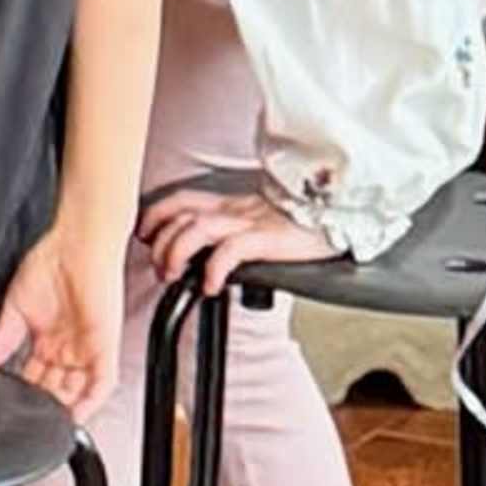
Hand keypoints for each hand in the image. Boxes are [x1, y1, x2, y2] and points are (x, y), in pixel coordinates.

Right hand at [0, 229, 124, 408]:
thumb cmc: (50, 258)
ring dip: (63, 408)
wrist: (75, 239)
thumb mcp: (14, 306)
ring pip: (78, 391)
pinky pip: (101, 383)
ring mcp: (88, 347)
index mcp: (48, 337)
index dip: (24, 392)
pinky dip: (90, 402)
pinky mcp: (104, 345)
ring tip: (45, 423)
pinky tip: (75, 414)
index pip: (35, 375)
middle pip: (56, 388)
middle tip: (23, 418)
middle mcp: (69, 346)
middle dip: (41, 404)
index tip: (5, 405)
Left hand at [136, 178, 331, 300]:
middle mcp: (236, 208)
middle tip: (158, 266)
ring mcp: (250, 221)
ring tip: (173, 276)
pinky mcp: (267, 238)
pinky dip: (213, 269)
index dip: (156, 213)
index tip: (143, 233)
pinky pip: (230, 251)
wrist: (342, 209)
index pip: (183, 198)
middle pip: (181, 214)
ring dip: (175, 252)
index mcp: (233, 202)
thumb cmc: (307, 219)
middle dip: (159, 241)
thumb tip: (219, 250)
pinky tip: (211, 287)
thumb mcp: (265, 217)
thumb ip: (242, 225)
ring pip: (196, 228)